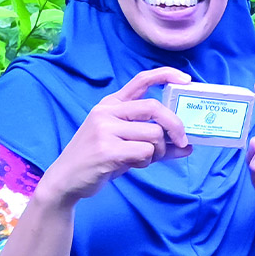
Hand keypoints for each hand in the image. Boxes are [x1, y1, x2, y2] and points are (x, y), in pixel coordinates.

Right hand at [38, 67, 192, 207]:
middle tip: (182, 141)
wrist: (66, 180)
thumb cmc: (99, 160)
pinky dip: (146, 161)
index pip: (141, 80)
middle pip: (155, 107)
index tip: (186, 80)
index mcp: (111, 104)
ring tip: (143, 159)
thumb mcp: (126, 145)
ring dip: (158, 151)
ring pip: (153, 134)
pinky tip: (133, 165)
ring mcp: (104, 129)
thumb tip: (188, 146)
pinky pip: (144, 151)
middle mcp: (107, 111)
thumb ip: (156, 142)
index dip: (166, 75)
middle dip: (175, 126)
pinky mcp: (106, 149)